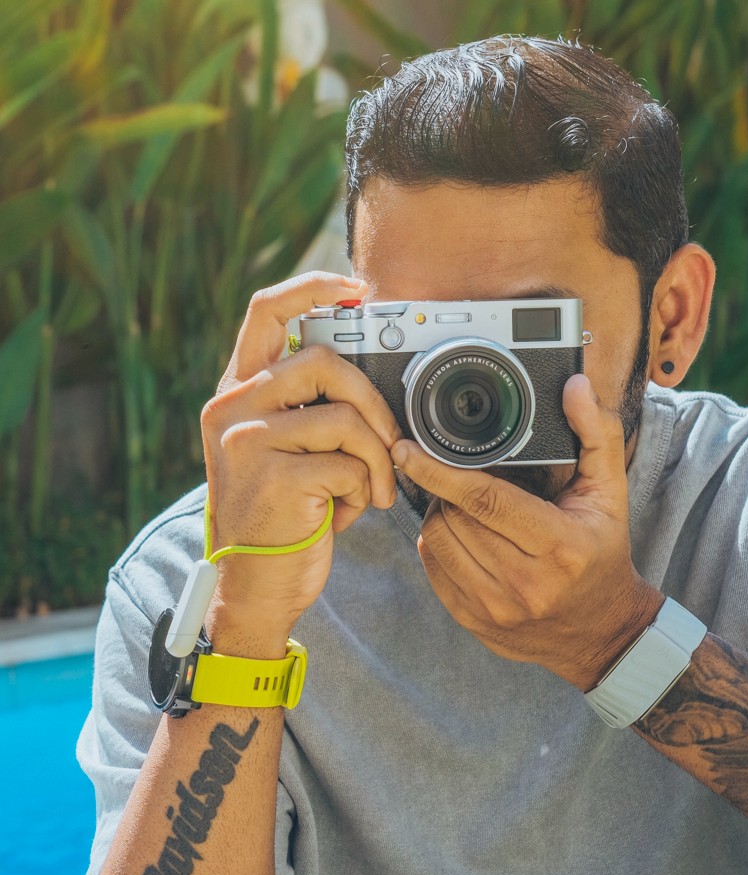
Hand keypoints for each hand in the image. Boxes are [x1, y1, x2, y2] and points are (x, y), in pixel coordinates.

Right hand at [200, 273, 401, 650]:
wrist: (255, 587)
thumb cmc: (284, 516)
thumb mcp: (286, 449)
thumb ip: (310, 405)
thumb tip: (372, 367)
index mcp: (237, 391)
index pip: (266, 310)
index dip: (314, 286)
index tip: (357, 287)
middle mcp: (232, 407)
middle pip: (326, 361)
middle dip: (375, 402)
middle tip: (389, 442)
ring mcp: (246, 439)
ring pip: (347, 417)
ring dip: (376, 459)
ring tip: (369, 489)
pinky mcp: (271, 476)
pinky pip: (349, 463)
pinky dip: (364, 491)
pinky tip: (345, 513)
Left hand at [391, 373, 663, 689]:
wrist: (601, 631)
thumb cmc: (602, 553)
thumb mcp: (610, 493)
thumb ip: (597, 434)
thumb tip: (576, 386)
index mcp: (559, 546)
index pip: (486, 501)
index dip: (441, 471)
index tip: (408, 449)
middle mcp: (526, 584)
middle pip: (455, 518)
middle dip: (448, 491)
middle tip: (465, 480)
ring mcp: (497, 609)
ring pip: (438, 542)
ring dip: (441, 516)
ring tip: (466, 508)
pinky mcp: (475, 622)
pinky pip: (433, 570)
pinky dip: (438, 546)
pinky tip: (462, 536)